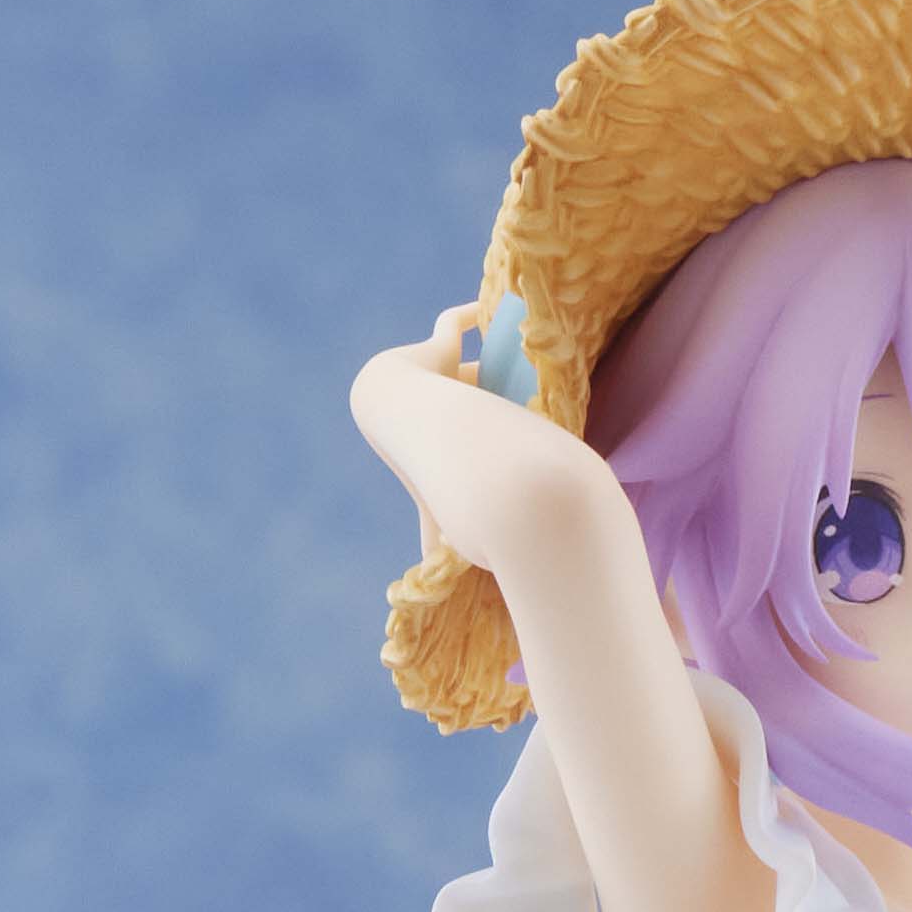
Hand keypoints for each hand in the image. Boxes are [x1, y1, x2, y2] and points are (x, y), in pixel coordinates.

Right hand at [350, 298, 584, 571]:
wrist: (397, 421)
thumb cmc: (420, 474)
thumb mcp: (436, 520)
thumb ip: (440, 547)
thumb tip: (437, 598)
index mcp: (428, 447)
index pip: (451, 445)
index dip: (469, 445)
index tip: (494, 447)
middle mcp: (430, 412)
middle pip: (460, 407)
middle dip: (477, 405)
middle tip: (512, 408)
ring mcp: (431, 377)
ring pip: (459, 368)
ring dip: (475, 364)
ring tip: (514, 358)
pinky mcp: (435, 346)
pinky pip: (450, 323)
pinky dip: (466, 316)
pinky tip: (489, 313)